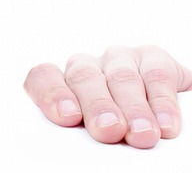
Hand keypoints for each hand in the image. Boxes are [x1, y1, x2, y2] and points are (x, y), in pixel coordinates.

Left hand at [24, 45, 191, 148]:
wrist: (156, 116)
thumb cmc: (115, 130)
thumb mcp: (92, 134)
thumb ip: (80, 137)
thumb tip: (83, 151)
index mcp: (63, 83)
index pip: (44, 77)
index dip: (52, 93)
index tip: (66, 117)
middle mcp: (87, 67)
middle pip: (84, 78)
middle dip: (97, 105)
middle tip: (108, 131)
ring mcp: (118, 60)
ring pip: (121, 77)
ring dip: (133, 108)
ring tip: (141, 134)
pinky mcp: (152, 59)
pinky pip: (156, 75)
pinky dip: (162, 101)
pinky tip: (166, 123)